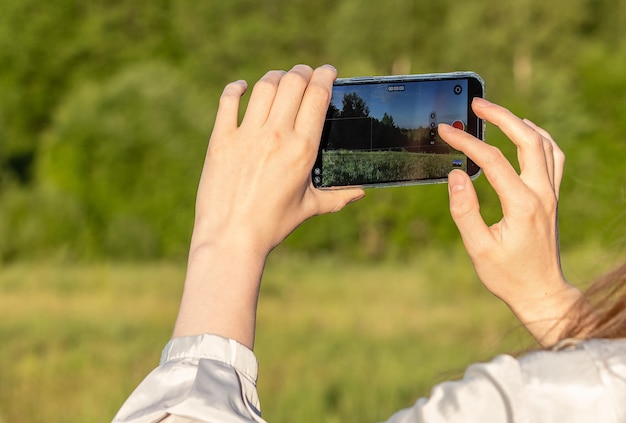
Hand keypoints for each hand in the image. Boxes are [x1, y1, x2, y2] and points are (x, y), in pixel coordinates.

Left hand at [174, 65, 363, 346]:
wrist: (232, 238)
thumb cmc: (273, 225)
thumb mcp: (309, 208)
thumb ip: (337, 196)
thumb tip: (360, 192)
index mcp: (303, 149)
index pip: (317, 96)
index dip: (325, 76)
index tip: (328, 72)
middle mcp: (276, 135)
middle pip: (293, 82)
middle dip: (303, 71)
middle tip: (305, 73)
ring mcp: (247, 135)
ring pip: (264, 87)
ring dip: (275, 77)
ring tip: (280, 79)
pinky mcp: (221, 140)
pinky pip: (229, 102)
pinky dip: (237, 89)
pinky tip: (242, 88)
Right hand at [438, 98, 581, 345]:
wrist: (541, 293)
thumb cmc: (508, 275)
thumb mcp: (478, 248)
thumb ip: (465, 210)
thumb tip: (455, 175)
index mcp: (522, 205)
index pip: (492, 160)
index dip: (465, 142)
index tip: (445, 132)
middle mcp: (542, 193)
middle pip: (527, 139)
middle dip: (501, 116)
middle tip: (476, 105)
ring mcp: (552, 194)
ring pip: (545, 144)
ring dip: (521, 123)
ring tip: (496, 114)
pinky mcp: (553, 198)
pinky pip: (553, 156)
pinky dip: (538, 138)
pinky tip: (523, 135)